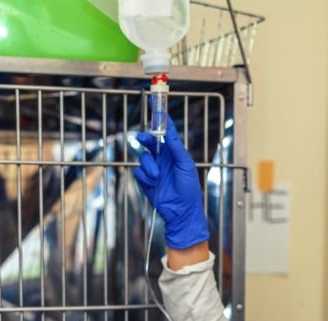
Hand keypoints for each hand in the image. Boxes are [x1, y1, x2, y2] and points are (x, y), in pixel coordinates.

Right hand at [133, 114, 209, 249]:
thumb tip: (167, 131)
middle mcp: (162, 158)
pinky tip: (153, 183)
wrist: (182, 211)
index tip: (155, 103)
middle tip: (142, 138)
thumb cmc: (189, 188)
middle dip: (145, 139)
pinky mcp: (145, 181)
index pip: (166, 131)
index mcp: (174, 152)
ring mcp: (153, 169)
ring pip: (143, 158)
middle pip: (149, 142)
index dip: (160, 118)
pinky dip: (144, 177)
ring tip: (156, 177)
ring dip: (149, 166)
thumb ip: (176, 147)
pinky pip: (138, 172)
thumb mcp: (185, 165)